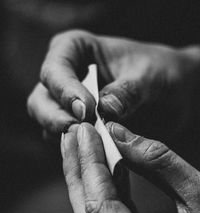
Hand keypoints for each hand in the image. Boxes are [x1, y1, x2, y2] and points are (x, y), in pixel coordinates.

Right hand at [28, 30, 199, 140]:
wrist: (170, 93)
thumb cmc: (159, 72)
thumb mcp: (149, 76)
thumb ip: (128, 91)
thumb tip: (105, 110)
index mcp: (75, 49)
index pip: (55, 69)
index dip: (65, 90)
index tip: (86, 110)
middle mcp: (66, 77)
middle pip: (41, 100)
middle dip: (55, 118)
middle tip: (79, 131)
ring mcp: (69, 105)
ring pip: (49, 124)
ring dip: (66, 136)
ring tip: (91, 144)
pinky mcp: (79, 126)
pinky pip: (68, 141)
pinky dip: (78, 148)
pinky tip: (96, 152)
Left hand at [61, 122, 199, 212]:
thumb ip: (158, 164)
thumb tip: (120, 136)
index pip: (100, 205)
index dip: (90, 162)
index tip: (84, 131)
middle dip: (78, 171)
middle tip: (71, 137)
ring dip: (88, 184)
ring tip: (82, 151)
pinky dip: (106, 198)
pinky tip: (105, 175)